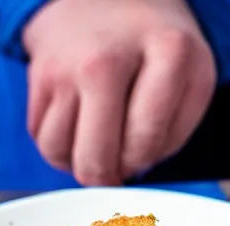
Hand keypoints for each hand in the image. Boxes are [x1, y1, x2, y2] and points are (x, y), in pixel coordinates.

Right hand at [23, 0, 215, 185]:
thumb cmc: (152, 43)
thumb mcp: (190, 74)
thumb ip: (174, 129)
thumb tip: (131, 170)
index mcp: (165, 53)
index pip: (144, 141)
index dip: (138, 163)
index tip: (135, 161)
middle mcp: (108, 59)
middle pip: (94, 156)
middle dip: (103, 178)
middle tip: (109, 173)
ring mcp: (67, 66)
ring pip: (57, 151)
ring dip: (74, 162)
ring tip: (91, 146)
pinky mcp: (38, 74)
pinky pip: (39, 136)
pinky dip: (55, 145)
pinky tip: (73, 130)